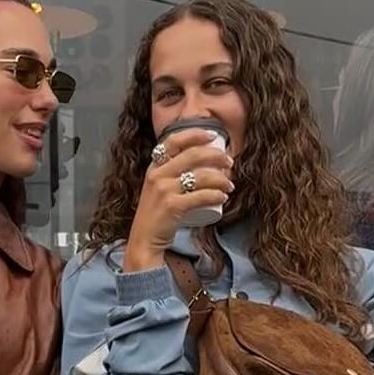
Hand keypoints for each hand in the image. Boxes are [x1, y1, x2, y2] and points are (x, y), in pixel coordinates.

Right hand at [123, 128, 233, 271]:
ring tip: (229, 185)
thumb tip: (197, 164)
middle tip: (229, 163)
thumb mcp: (157, 188)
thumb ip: (169, 174)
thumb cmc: (155, 215)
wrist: (144, 240)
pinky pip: (200, 196)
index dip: (195, 134)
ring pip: (200, 176)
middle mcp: (158, 175)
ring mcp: (164, 190)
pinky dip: (216, 195)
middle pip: (193, 155)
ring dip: (221, 179)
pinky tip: (223, 197)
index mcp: (154, 166)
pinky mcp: (172, 206)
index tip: (212, 135)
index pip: (174, 140)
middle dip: (216, 156)